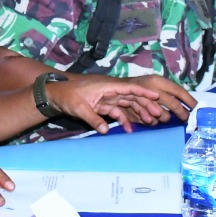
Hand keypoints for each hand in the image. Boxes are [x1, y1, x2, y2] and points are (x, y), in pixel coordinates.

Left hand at [45, 72, 191, 132]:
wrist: (56, 95)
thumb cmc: (67, 96)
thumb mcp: (79, 108)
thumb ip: (93, 119)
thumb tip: (106, 131)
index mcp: (106, 86)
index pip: (128, 87)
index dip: (143, 91)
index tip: (157, 95)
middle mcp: (110, 90)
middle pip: (132, 96)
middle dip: (146, 104)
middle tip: (159, 114)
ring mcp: (107, 97)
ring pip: (127, 104)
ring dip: (138, 112)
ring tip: (150, 122)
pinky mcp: (103, 105)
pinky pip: (118, 112)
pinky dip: (124, 120)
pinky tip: (129, 130)